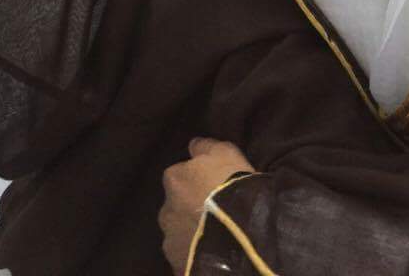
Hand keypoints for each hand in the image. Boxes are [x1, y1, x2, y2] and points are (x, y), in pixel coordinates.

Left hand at [159, 138, 254, 275]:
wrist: (243, 230)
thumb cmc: (232, 185)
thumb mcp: (225, 152)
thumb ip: (204, 147)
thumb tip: (192, 145)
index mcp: (173, 179)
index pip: (179, 176)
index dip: (196, 182)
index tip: (212, 187)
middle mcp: (166, 209)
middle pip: (176, 206)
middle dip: (190, 208)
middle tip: (213, 213)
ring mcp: (171, 240)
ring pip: (179, 233)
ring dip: (191, 233)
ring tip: (214, 236)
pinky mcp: (178, 264)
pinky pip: (186, 257)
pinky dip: (195, 254)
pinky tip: (211, 253)